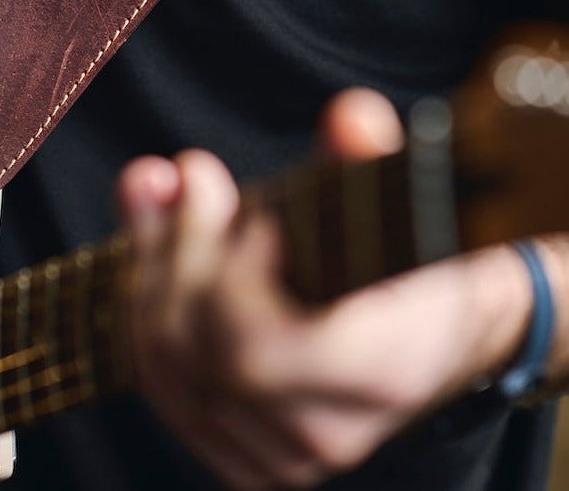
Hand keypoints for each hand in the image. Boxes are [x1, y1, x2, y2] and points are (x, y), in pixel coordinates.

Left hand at [116, 89, 533, 489]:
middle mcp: (327, 430)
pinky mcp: (244, 456)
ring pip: (164, 363)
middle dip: (180, 243)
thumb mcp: (401, 200)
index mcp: (381, 369)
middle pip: (198, 347)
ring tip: (166, 191)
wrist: (431, 333)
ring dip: (150, 262)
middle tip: (195, 174)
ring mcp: (281, 455)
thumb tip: (349, 117)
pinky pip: (159, 385)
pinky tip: (157, 241)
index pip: (255, 347)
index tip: (256, 213)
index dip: (228, 271)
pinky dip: (143, 304)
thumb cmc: (410, 255)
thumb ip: (370, 160)